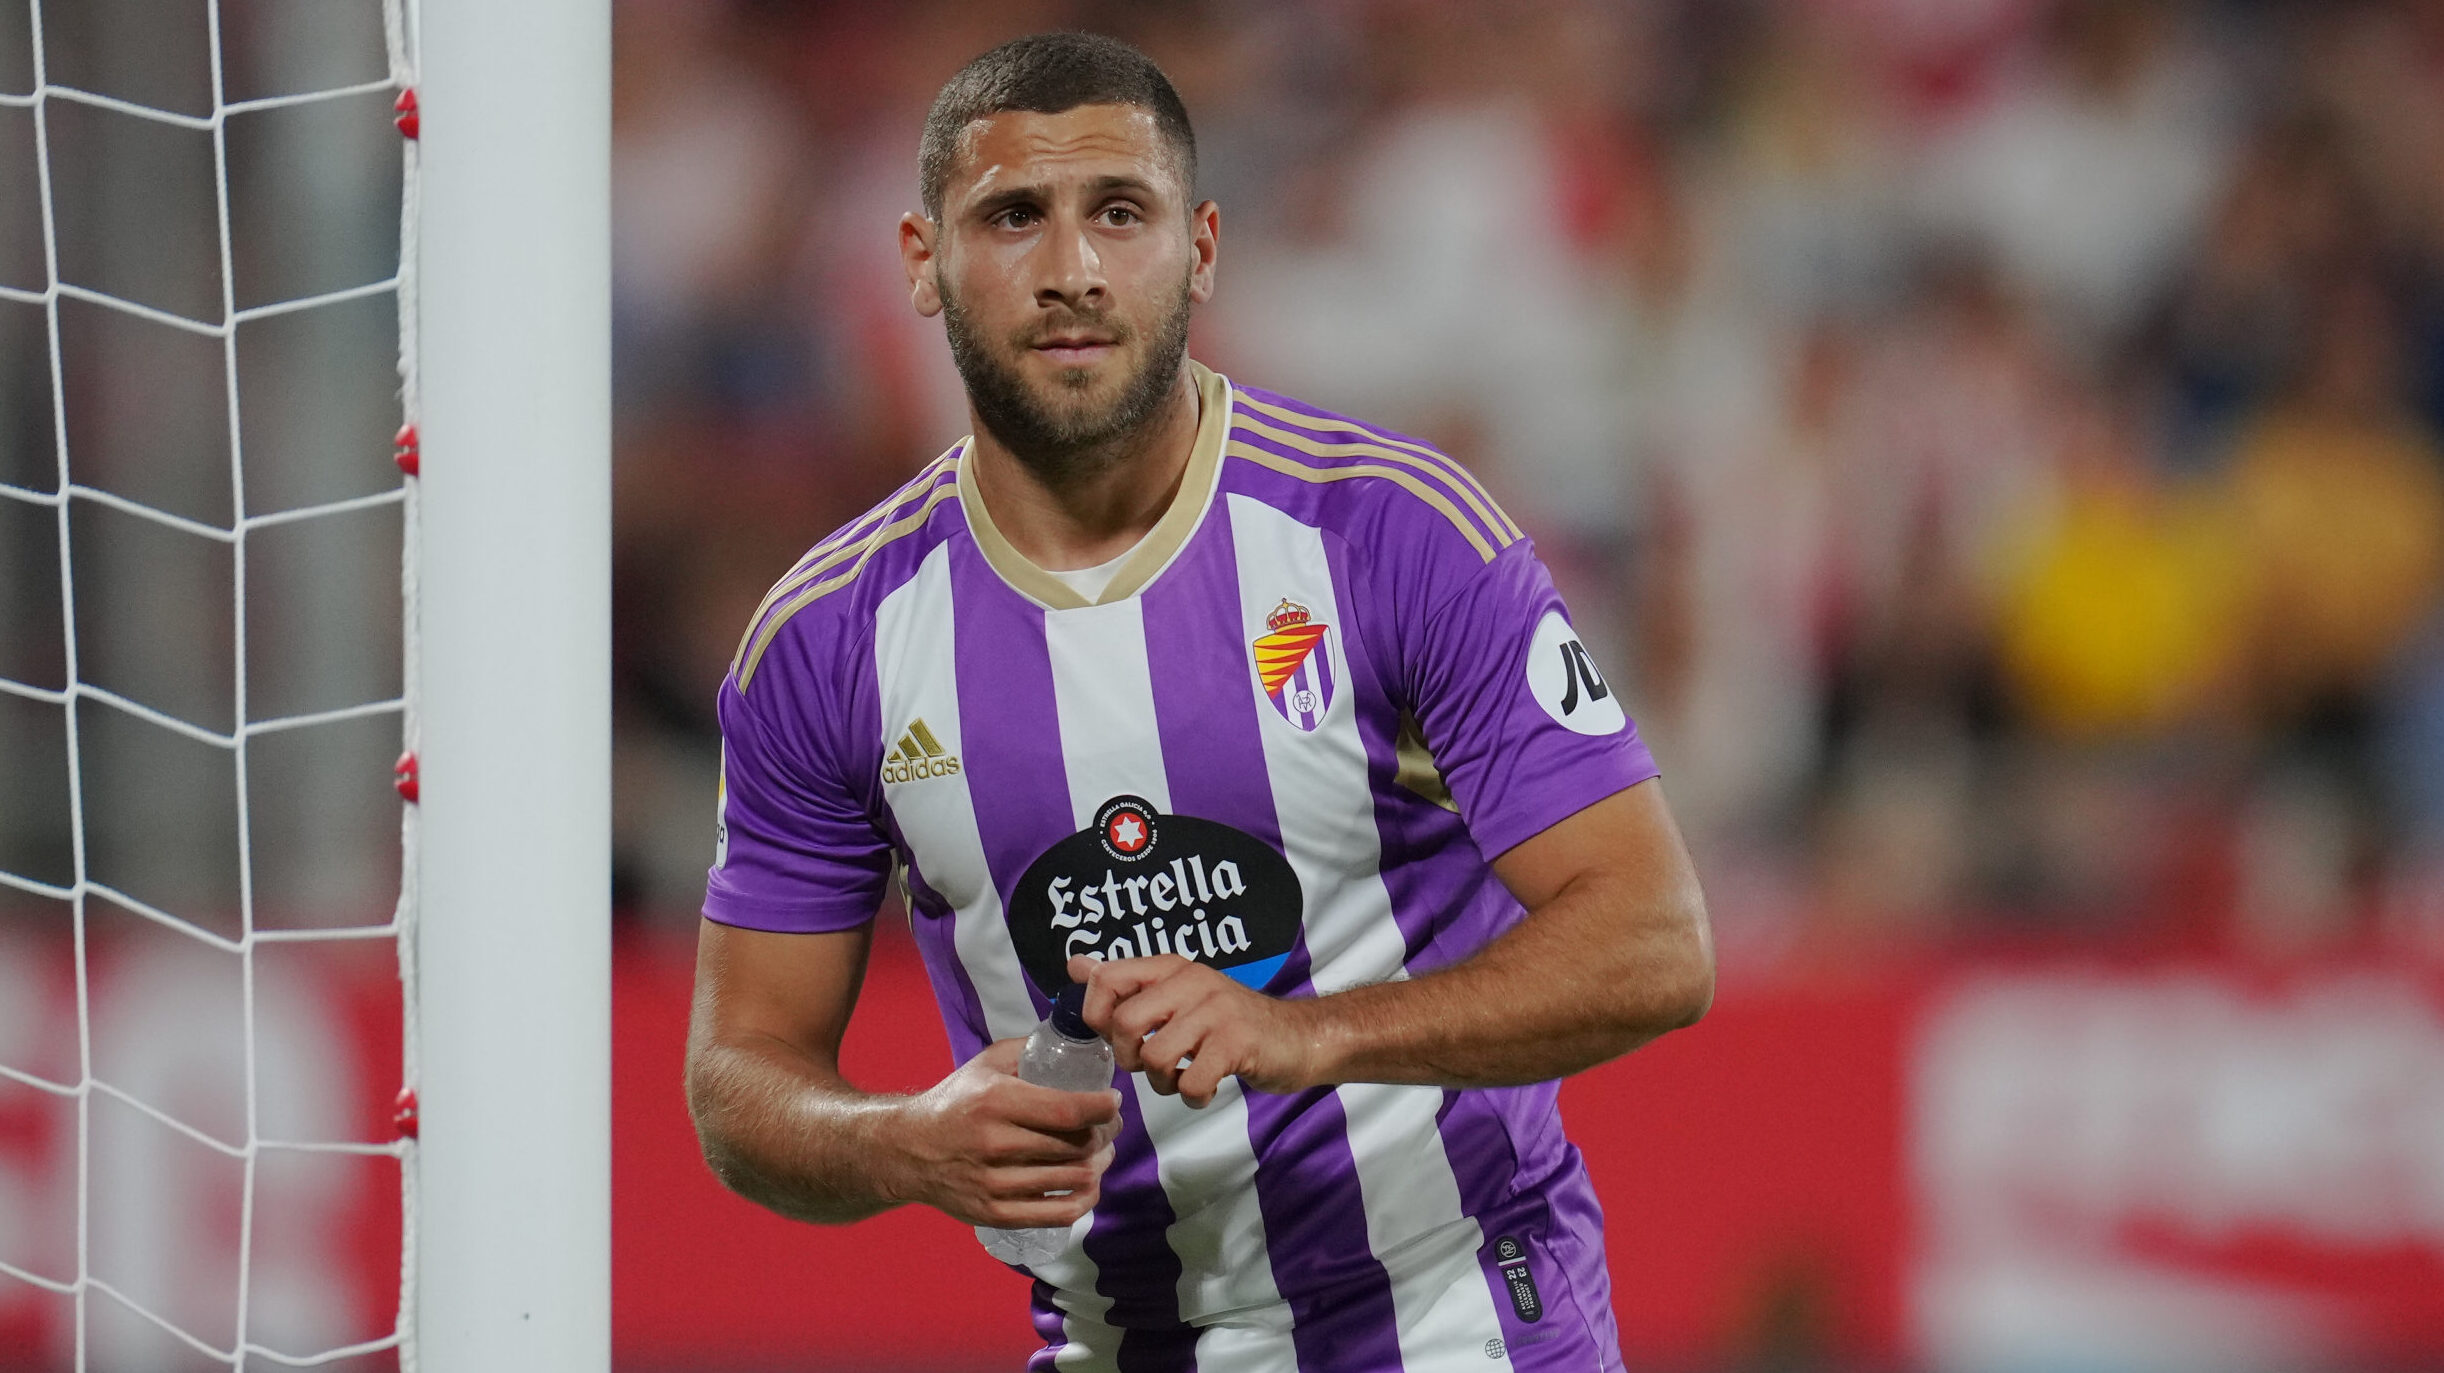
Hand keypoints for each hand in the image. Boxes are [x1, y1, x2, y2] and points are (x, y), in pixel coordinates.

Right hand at [888, 1036, 1119, 1227]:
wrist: (908, 1150)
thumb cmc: (955, 1102)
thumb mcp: (986, 1064)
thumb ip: (1029, 1050)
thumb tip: (1075, 1041)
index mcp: (996, 1102)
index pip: (1068, 1110)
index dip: (1102, 1108)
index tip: (1113, 1101)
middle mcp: (996, 1144)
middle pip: (1076, 1145)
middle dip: (1106, 1134)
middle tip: (1110, 1125)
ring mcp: (995, 1184)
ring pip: (1073, 1179)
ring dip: (1099, 1165)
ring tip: (1101, 1152)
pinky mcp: (995, 1213)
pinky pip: (1057, 1214)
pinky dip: (1084, 1200)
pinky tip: (1088, 1185)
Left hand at [1068, 954, 1322, 1107]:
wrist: (1298, 1037)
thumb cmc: (1232, 1023)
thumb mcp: (1180, 994)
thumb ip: (1129, 983)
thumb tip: (1076, 965)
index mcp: (1171, 968)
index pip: (1107, 978)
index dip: (1097, 1016)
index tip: (1116, 1036)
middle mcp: (1192, 981)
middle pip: (1125, 1023)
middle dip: (1128, 1056)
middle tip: (1150, 1063)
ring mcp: (1216, 1011)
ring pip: (1155, 1056)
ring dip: (1161, 1082)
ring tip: (1180, 1078)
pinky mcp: (1237, 1043)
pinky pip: (1191, 1082)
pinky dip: (1193, 1096)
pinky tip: (1204, 1088)